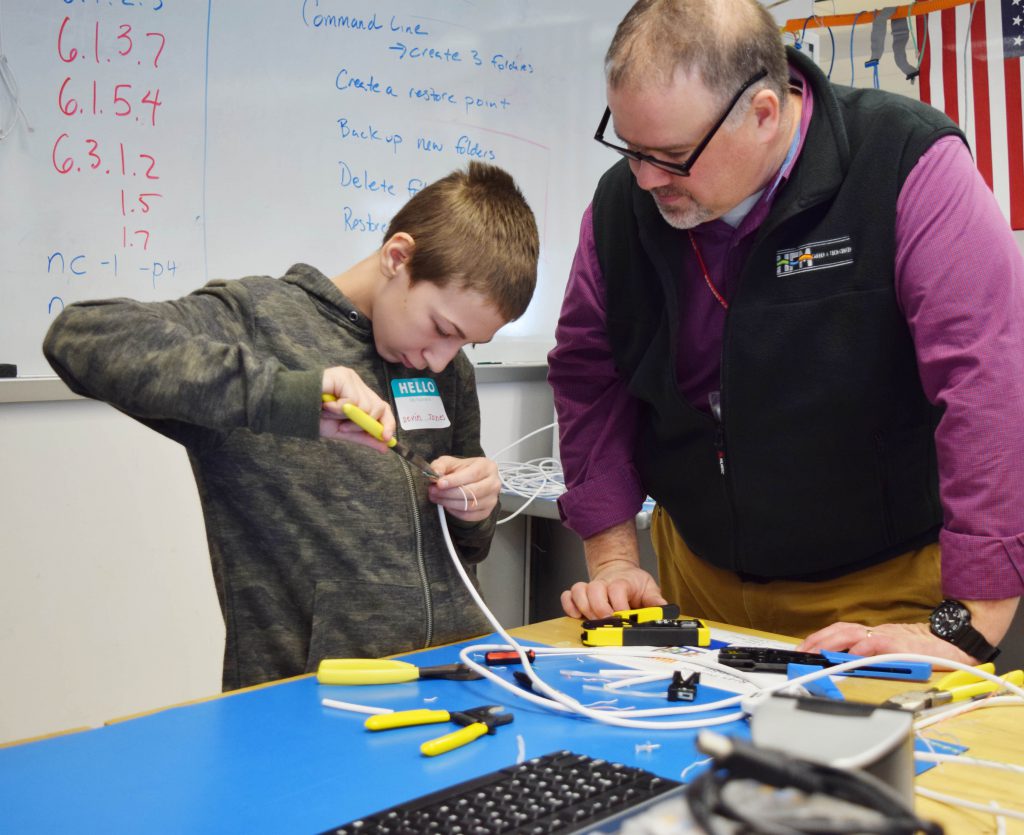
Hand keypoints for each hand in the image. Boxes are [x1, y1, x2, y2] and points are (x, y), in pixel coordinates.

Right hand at [319, 366, 395, 448]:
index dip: (388, 424)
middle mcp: (357, 385)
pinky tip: (325, 405)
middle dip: (364, 424)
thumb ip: (363, 436)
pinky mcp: (343, 376)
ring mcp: (351, 378)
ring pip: (366, 406)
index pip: (383, 408)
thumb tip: (385, 446)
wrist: (290, 408)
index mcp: (359, 396)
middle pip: (380, 407)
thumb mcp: (342, 431)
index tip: (387, 440)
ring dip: (346, 417)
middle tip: (343, 427)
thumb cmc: (314, 417)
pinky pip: (352, 401)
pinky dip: (338, 410)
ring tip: (328, 412)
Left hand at [428, 456, 499, 522]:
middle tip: (433, 492)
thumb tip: (435, 472)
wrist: (468, 481)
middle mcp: (494, 483)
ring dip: (450, 503)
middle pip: (473, 491)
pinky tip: (447, 505)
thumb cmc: (461, 470)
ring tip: (437, 498)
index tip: (439, 483)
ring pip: (470, 505)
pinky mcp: (487, 511)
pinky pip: (470, 516)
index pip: (473, 474)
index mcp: (487, 466)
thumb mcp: (449, 462)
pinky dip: (456, 512)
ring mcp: (492, 499)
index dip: (455, 480)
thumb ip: (441, 465)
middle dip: (449, 493)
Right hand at [560, 561, 666, 620]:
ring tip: (595, 620)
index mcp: (621, 582)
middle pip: (595, 590)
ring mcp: (589, 588)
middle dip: (601, 609)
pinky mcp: (580, 595)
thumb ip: (655, 600)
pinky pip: (567, 596)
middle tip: (609, 622)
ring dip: (585, 607)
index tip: (624, 617)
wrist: (617, 569)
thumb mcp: (648, 587)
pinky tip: (577, 615)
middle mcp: (603, 584)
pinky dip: (569, 606)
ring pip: (579, 591)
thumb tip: (665, 610)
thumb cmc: (632, 582)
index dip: (619, 604)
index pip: (617, 589)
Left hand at [796, 621, 977, 668]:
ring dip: (831, 643)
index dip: (817, 639)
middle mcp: (875, 632)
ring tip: (816, 653)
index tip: (801, 650)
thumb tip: (843, 666)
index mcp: (871, 635)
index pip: (838, 632)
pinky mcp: (900, 645)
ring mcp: (887, 637)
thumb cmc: (921, 652)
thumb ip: (869, 658)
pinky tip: (850, 655)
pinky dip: (862, 648)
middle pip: (839, 630)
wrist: (951, 644)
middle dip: (816, 641)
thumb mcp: (889, 654)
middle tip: (801, 654)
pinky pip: (878, 644)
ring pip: (853, 633)